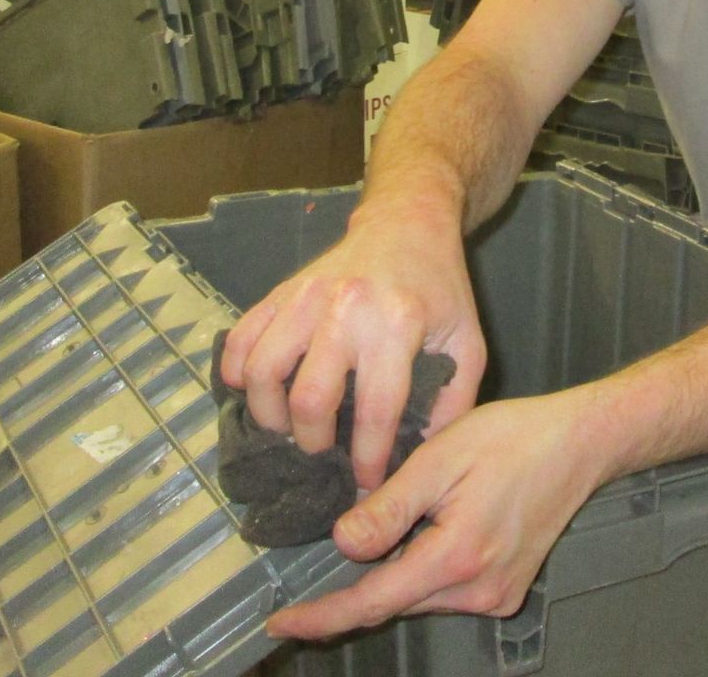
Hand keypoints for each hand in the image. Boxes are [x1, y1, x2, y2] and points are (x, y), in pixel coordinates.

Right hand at [218, 194, 486, 490]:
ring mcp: (306, 296)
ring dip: (270, 415)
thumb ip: (454, 403)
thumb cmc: (440, 289)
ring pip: (263, 371)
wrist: (407, 224)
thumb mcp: (467, 342)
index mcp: (398, 324)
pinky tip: (259, 392)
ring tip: (289, 428)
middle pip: (309, 399)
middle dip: (313, 445)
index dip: (367, 460)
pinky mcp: (281, 291)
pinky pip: (241, 340)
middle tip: (324, 455)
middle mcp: (347, 309)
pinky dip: (239, 375)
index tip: (366, 483)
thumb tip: (421, 458)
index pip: (375, 410)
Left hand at [267, 388, 611, 641]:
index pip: (372, 601)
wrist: (578, 444)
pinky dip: (420, 572)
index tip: (281, 622)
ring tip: (382, 531)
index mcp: (457, 557)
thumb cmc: (513, 438)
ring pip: (418, 596)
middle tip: (306, 587)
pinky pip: (444, 591)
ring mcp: (496, 596)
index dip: (321, 615)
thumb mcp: (440, 457)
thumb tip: (343, 543)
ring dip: (390, 575)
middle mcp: (478, 590)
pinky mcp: (504, 591)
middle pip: (394, 602)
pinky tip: (421, 534)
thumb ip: (389, 506)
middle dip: (351, 593)